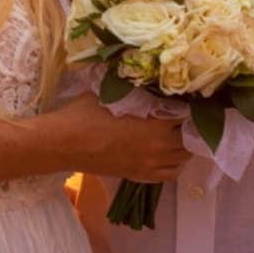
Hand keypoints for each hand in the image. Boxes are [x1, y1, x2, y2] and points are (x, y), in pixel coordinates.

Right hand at [53, 93, 190, 181]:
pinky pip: (169, 174)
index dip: (190, 103)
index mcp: (155, 127)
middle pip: (189, 139)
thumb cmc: (86, 114)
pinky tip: (168, 149)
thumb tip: (152, 76)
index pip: (187, 116)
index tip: (188, 92)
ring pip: (183, 158)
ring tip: (178, 127)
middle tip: (185, 108)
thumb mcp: (114, 92)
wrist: (63, 143)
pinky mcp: (138, 176)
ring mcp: (148, 166)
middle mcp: (158, 150)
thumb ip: (138, 88)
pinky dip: (175, 162)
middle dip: (190, 124)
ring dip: (185, 143)